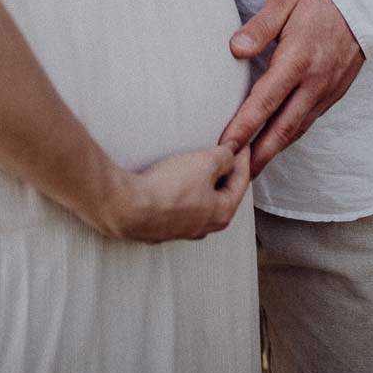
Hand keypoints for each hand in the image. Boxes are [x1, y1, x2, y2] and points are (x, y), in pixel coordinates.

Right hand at [103, 143, 250, 242]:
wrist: (129, 208)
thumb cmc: (170, 188)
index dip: (243, 157)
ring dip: (202, 184)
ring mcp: (182, 230)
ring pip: (200, 202)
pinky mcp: (161, 227)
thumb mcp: (205, 163)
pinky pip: (179, 206)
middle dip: (225, 173)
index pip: (241, 181)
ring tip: (199, 166)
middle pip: (222, 194)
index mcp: (222, 213)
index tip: (242, 142)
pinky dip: (182, 192)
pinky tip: (174, 182)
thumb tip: (233, 153)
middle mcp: (205, 227)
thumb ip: (224, 157)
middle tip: (225, 153)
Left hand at [219, 0, 363, 177]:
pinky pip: (310, 120)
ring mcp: (327, 90)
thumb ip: (259, 27)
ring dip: (274, 150)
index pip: (265, 102)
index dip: (243, 128)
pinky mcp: (336, 92)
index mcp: (297, 59)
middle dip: (258, 155)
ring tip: (252, 166)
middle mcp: (314, 82)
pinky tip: (277, 140)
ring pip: (297, 129)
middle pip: (282, 129)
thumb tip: (235, 50)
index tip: (225, 147)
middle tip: (235, 176)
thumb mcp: (285, 0)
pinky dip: (291, 135)